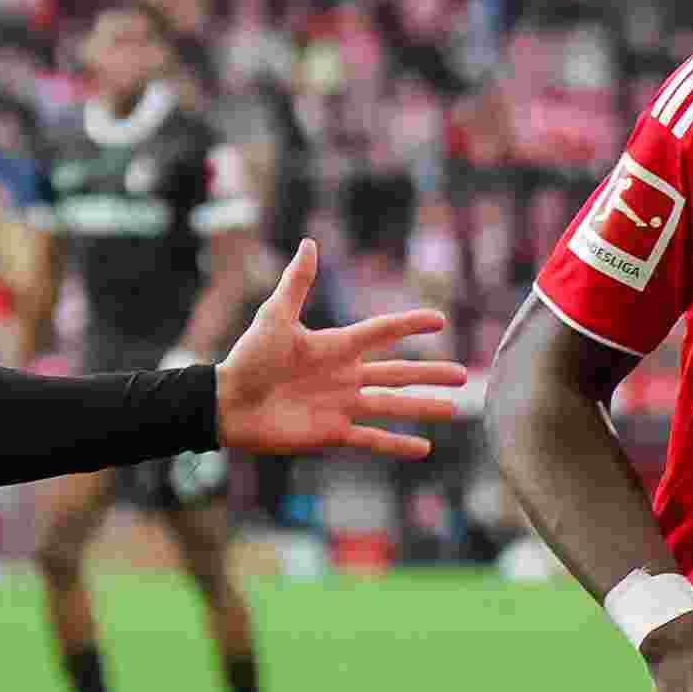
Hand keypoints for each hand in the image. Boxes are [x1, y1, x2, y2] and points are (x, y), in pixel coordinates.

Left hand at [211, 240, 458, 456]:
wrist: (228, 403)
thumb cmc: (249, 358)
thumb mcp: (275, 316)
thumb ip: (297, 283)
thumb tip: (309, 243)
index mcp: (336, 346)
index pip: (383, 332)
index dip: (410, 325)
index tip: (439, 320)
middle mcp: (345, 376)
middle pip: (398, 372)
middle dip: (430, 373)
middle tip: (463, 374)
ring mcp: (342, 405)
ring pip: (393, 405)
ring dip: (424, 407)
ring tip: (454, 408)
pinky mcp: (333, 432)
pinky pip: (372, 438)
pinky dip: (397, 444)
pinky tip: (424, 448)